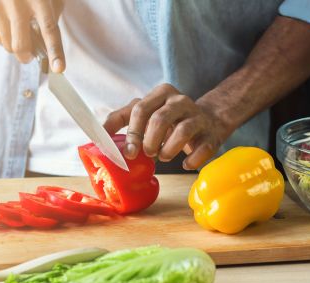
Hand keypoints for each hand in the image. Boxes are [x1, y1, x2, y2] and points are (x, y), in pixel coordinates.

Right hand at [0, 0, 64, 71]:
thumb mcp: (49, 0)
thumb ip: (51, 21)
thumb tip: (47, 51)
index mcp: (39, 1)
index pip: (49, 30)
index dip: (55, 51)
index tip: (59, 68)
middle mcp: (17, 4)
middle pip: (21, 45)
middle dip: (27, 57)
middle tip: (30, 56)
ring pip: (8, 46)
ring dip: (17, 47)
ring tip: (20, 32)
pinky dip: (6, 38)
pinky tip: (9, 24)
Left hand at [103, 84, 233, 169]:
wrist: (209, 120)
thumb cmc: (170, 119)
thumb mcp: (146, 112)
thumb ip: (121, 119)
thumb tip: (97, 135)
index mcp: (161, 93)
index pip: (140, 109)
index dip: (131, 133)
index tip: (127, 152)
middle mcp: (180, 101)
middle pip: (159, 119)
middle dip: (149, 142)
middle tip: (146, 154)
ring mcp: (198, 116)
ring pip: (182, 132)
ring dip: (168, 150)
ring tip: (163, 156)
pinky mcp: (212, 134)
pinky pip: (201, 149)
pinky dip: (190, 160)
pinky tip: (184, 163)